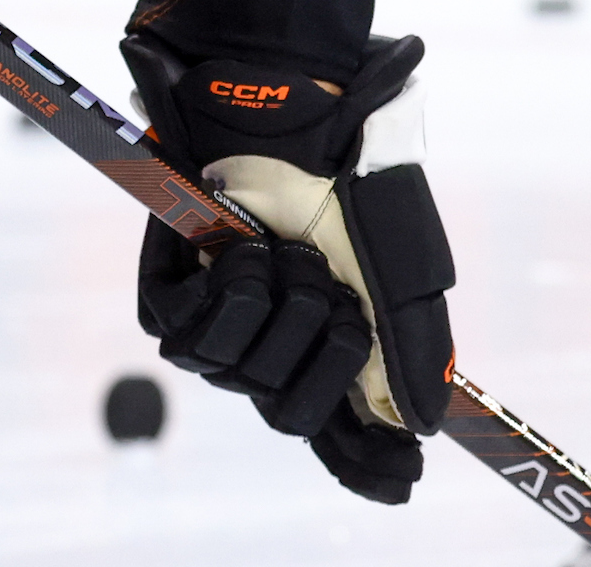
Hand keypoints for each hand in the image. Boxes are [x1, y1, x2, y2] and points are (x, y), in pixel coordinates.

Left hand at [125, 33, 455, 505]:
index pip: (339, 437)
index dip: (364, 465)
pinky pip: (199, 334)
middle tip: (334, 284)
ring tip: (290, 251)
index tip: (400, 482)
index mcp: (325, 348)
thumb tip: (422, 426)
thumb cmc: (346, 178)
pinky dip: (237, 285)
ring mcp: (217, 329)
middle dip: (328, 345)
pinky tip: (249, 246)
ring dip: (286, 305)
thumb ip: (412, 347)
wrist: (294, 109)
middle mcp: (270, 350)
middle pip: (292, 416)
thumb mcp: (398, 265)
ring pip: (248, 377)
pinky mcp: (168, 299)